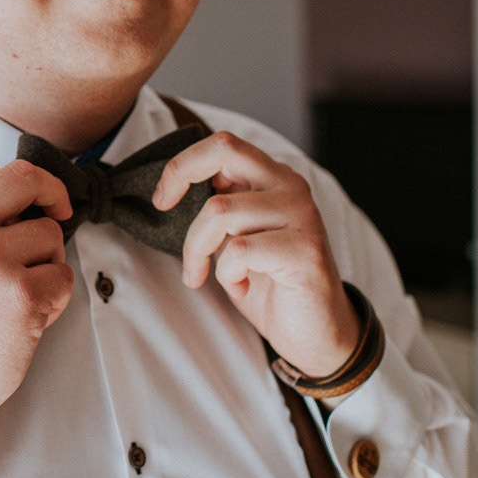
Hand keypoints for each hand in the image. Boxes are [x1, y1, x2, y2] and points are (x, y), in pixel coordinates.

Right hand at [0, 159, 74, 461]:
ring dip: (47, 262)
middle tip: (59, 209)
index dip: (11, 190)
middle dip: (50, 191)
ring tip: (20, 294)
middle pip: (25, 178)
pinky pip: (63, 276)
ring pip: (50, 233)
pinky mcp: (22, 296)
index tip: (21, 209)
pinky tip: (29, 319)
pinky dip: (54, 298)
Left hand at [153, 132, 359, 378]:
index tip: (162, 199)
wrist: (315, 333)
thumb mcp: (235, 237)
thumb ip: (219, 208)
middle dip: (181, 174)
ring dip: (197, 249)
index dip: (182, 164)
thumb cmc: (270, 285)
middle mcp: (291, 187)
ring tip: (203, 274)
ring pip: (220, 210)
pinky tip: (240, 288)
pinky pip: (239, 251)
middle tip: (164, 208)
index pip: (224, 144)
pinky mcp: (305, 249)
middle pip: (225, 149)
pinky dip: (225, 274)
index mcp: (274, 178)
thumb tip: (176, 187)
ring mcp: (302, 215)